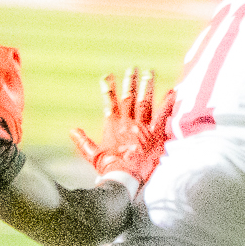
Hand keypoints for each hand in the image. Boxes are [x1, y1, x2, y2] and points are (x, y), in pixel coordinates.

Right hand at [72, 68, 173, 184]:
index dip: (108, 88)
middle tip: (132, 68)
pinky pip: (163, 115)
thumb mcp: (92, 155)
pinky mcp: (156, 134)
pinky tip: (172, 91)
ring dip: (147, 86)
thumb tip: (71, 130)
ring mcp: (142, 127)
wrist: (124, 177)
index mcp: (113, 126)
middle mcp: (127, 122)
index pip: (110, 102)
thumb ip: (82, 141)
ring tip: (149, 72)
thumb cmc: (109, 168)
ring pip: (145, 102)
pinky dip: (168, 103)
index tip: (106, 76)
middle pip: (129, 98)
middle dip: (130, 82)